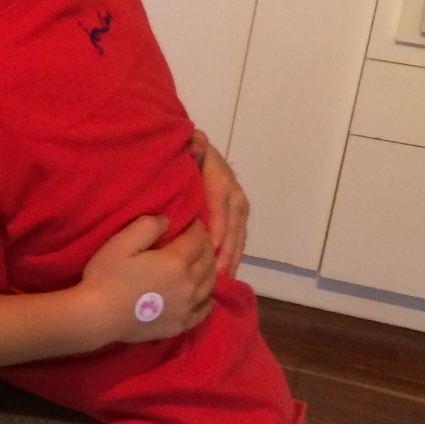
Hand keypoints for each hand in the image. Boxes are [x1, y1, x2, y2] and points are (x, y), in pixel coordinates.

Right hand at [79, 215, 216, 343]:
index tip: (192, 221)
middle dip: (205, 245)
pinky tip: (204, 294)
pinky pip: (205, 310)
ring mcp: (188, 307)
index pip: (197, 239)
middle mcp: (189, 284)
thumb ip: (147, 226)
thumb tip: (168, 220)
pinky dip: (209, 299)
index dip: (197, 227)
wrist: (99, 317)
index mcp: (176, 261)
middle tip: (197, 239)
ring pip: (210, 283)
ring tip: (201, 262)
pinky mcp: (181, 324)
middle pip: (208, 260)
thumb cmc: (106, 276)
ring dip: (210, 268)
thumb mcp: (121, 243)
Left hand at [191, 130, 248, 277]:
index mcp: (221, 179)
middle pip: (232, 225)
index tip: (213, 246)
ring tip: (222, 279)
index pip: (220, 203)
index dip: (218, 224)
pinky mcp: (238, 218)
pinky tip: (226, 274)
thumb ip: (192, 144)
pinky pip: (238, 239)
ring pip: (238, 236)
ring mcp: (238, 208)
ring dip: (231, 257)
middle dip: (226, 250)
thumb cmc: (185, 153)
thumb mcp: (187, 146)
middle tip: (215, 273)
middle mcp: (234, 194)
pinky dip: (233, 256)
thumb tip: (196, 143)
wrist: (196, 150)